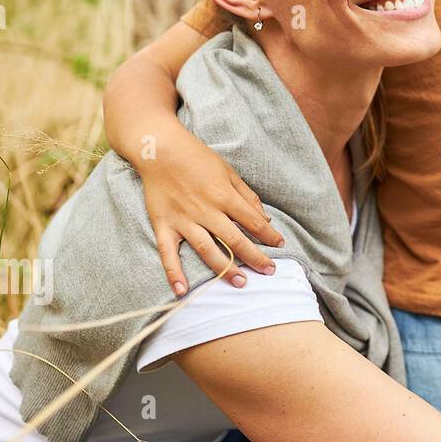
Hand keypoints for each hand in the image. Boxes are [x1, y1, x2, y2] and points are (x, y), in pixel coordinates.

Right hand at [142, 127, 284, 294]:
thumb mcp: (228, 171)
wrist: (160, 150)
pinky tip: (182, 291)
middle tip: (269, 272)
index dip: (269, 235)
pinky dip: (174, 273)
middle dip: (254, 257)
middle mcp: (206, 210)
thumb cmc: (198, 158)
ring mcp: (183, 220)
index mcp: (224, 196)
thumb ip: (246, 196)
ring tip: (240, 283)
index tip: (279, 246)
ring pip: (207, 249)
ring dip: (224, 268)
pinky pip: (168, 253)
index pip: (253, 221)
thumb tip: (264, 218)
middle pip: (235, 239)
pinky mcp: (163, 225)